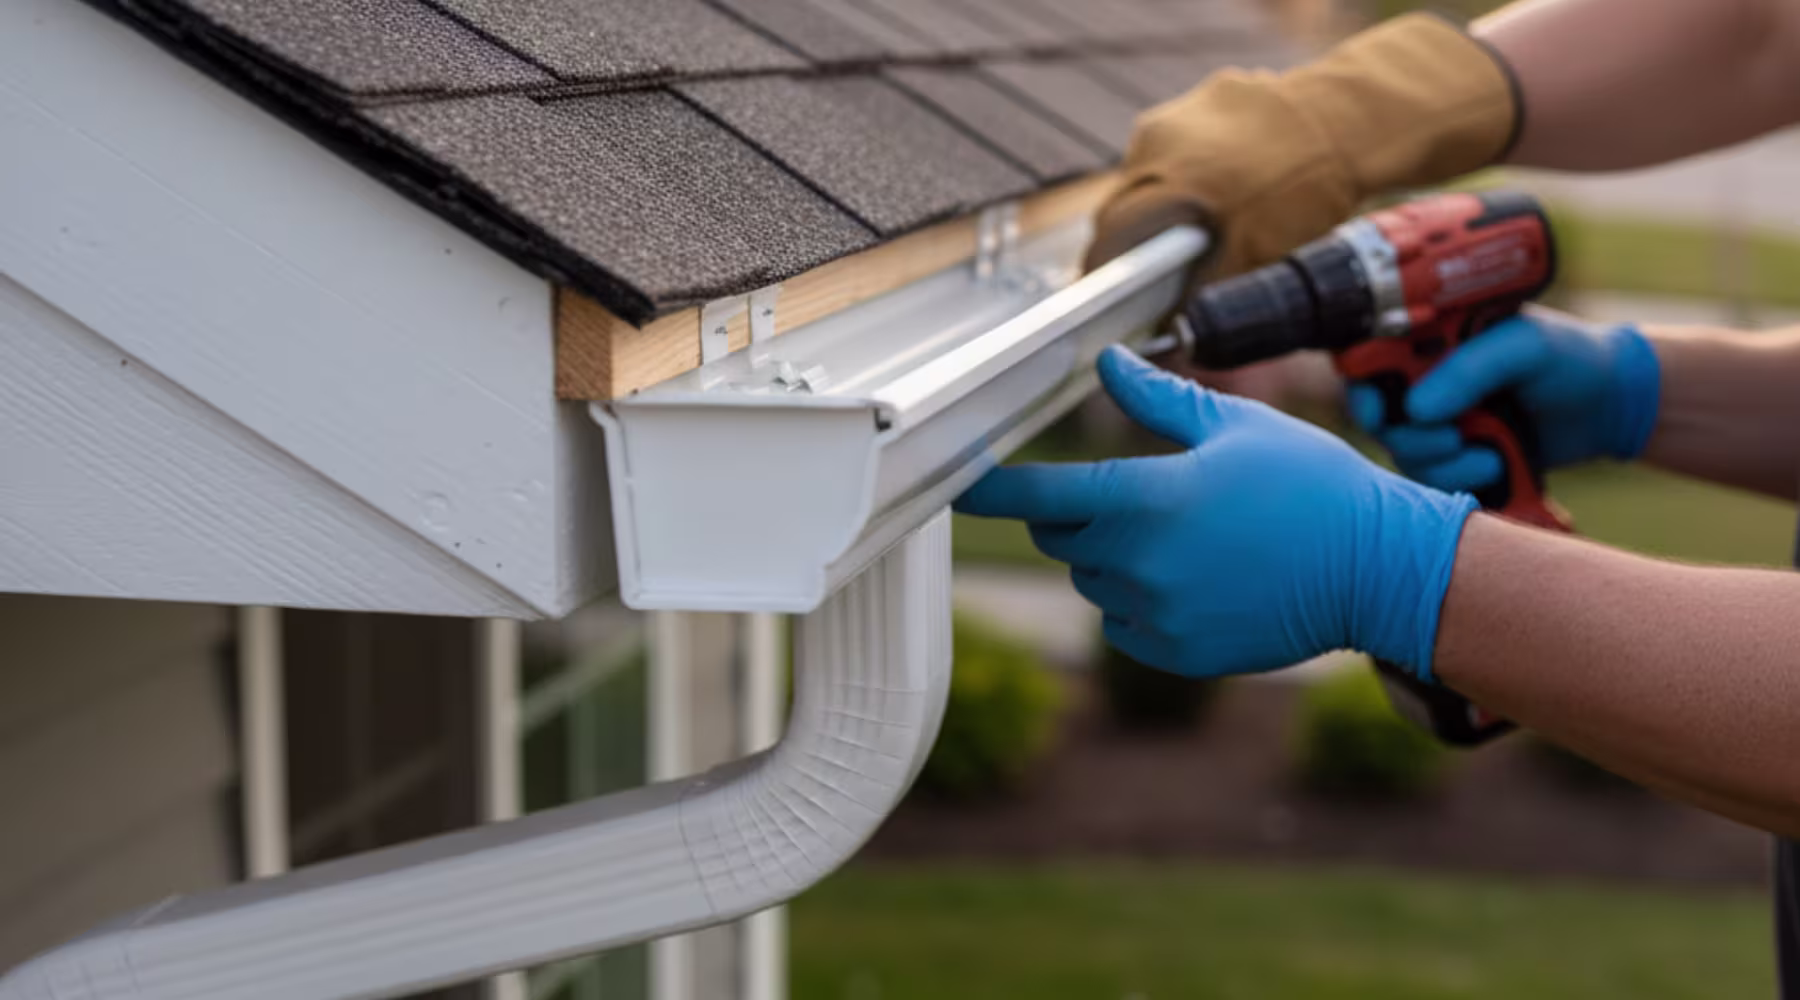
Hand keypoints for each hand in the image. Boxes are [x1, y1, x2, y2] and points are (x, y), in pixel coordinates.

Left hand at [956, 347, 1476, 681]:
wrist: (1378, 570)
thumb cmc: (1312, 485)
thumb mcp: (1234, 428)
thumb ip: (1158, 400)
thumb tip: (1108, 363)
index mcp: (1143, 501)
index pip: (1034, 496)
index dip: (989, 488)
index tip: (960, 481)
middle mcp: (1137, 565)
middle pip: (1060, 535)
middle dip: (1076, 510)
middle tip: (1136, 490)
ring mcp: (1155, 616)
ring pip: (1092, 579)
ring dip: (1113, 555)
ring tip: (1187, 535)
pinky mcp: (1176, 653)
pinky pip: (1123, 623)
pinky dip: (1139, 601)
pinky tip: (1197, 576)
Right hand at [1085, 14, 1516, 276]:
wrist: (1353, 120)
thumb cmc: (1304, 193)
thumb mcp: (1251, 258)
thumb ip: (1204, 294)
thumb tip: (1170, 332)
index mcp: (1158, 185)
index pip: (1107, 241)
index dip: (1107, 278)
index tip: (1113, 304)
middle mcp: (1154, 143)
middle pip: (1124, 203)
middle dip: (1139, 240)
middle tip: (1163, 270)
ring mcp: (1179, 113)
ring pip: (1153, 171)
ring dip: (1169, 200)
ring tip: (1209, 221)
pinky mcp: (1207, 94)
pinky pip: (1184, 142)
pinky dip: (1197, 168)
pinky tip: (1234, 185)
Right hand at [1348, 309, 1660, 493]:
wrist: (1611, 408)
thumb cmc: (1571, 358)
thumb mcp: (1526, 345)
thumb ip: (1472, 369)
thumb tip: (1417, 408)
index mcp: (1429, 340)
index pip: (1366, 359)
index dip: (1360, 385)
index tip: (1382, 409)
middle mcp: (1422, 381)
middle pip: (1376, 416)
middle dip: (1409, 434)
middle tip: (1450, 435)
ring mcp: (1437, 424)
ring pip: (1402, 454)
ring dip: (1442, 462)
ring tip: (1490, 453)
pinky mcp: (1454, 460)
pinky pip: (1430, 481)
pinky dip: (1459, 481)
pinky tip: (1496, 467)